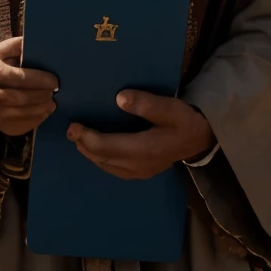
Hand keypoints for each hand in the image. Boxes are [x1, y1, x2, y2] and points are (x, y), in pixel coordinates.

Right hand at [0, 37, 57, 135]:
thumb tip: (37, 43)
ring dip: (41, 109)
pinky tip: (43, 112)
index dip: (38, 80)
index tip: (54, 81)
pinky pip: (20, 126)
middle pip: (21, 98)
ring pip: (22, 113)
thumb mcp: (1, 51)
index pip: (18, 78)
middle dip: (41, 95)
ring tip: (52, 102)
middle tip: (54, 92)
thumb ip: (17, 46)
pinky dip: (36, 119)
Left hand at [67, 91, 212, 179]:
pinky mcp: (142, 171)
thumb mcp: (169, 108)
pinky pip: (115, 169)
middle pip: (104, 158)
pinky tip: (96, 150)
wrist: (200, 138)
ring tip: (78, 139)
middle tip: (70, 130)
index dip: (88, 137)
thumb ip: (146, 103)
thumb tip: (119, 98)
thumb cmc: (184, 120)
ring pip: (108, 166)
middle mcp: (139, 165)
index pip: (108, 147)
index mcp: (144, 149)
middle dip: (84, 145)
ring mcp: (140, 171)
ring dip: (91, 153)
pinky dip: (101, 159)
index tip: (74, 126)